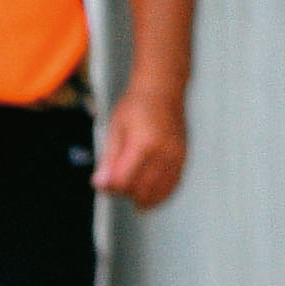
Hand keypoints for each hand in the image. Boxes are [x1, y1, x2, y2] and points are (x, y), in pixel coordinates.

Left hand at [92, 89, 188, 213]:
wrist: (163, 89)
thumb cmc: (137, 105)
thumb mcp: (114, 129)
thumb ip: (109, 159)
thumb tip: (101, 184)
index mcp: (144, 144)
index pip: (124, 181)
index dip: (110, 186)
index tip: (102, 181)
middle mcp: (164, 153)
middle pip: (140, 191)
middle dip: (124, 192)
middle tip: (115, 182)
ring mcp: (176, 157)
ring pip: (157, 193)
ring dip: (140, 196)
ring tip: (130, 185)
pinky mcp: (183, 159)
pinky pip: (171, 187)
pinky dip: (158, 194)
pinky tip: (147, 193)